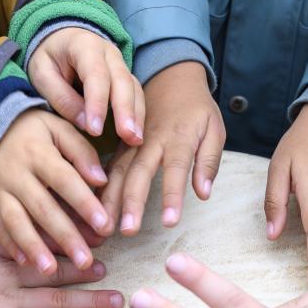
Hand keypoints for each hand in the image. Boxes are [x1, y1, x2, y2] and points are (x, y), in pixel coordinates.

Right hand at [0, 111, 111, 274]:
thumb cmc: (34, 131)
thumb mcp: (58, 128)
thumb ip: (82, 151)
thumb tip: (101, 180)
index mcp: (38, 152)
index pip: (65, 180)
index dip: (85, 204)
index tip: (105, 226)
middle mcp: (15, 173)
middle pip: (42, 208)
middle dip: (65, 236)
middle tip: (86, 261)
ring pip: (16, 222)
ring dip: (34, 247)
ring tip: (51, 270)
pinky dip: (10, 246)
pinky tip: (26, 263)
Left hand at [27, 27, 143, 144]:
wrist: (60, 40)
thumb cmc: (49, 58)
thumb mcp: (42, 73)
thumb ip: (61, 97)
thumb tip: (84, 123)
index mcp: (85, 46)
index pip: (96, 75)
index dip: (97, 103)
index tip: (95, 130)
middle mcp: (109, 53)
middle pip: (122, 81)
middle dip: (125, 111)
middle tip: (127, 136)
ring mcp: (120, 64)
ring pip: (133, 88)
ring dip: (136, 115)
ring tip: (136, 140)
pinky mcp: (125, 77)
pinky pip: (135, 94)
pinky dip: (137, 114)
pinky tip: (135, 134)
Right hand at [103, 61, 224, 232]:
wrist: (172, 77)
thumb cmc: (197, 108)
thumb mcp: (215, 129)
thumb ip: (209, 161)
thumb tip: (203, 194)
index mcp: (179, 137)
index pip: (176, 169)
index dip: (173, 196)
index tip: (169, 222)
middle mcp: (152, 140)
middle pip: (139, 173)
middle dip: (132, 202)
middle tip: (128, 230)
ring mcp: (132, 142)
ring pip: (118, 171)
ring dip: (110, 199)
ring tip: (104, 225)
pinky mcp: (121, 144)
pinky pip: (108, 167)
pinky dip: (99, 187)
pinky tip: (92, 207)